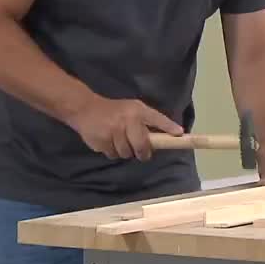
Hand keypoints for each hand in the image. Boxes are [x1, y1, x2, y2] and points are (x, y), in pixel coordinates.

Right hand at [66, 95, 182, 160]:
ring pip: (126, 153)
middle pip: (142, 146)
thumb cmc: (114, 110)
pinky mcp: (102, 141)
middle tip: (142, 153)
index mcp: (137, 110)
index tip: (179, 134)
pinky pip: (113, 155)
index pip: (156, 118)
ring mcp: (114, 131)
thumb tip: (165, 137)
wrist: (85, 108)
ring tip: (119, 141)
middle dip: (143, 153)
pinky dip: (112, 151)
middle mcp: (127, 120)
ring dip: (125, 151)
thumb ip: (146, 121)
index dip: (168, 127)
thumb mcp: (132, 109)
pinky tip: (108, 141)